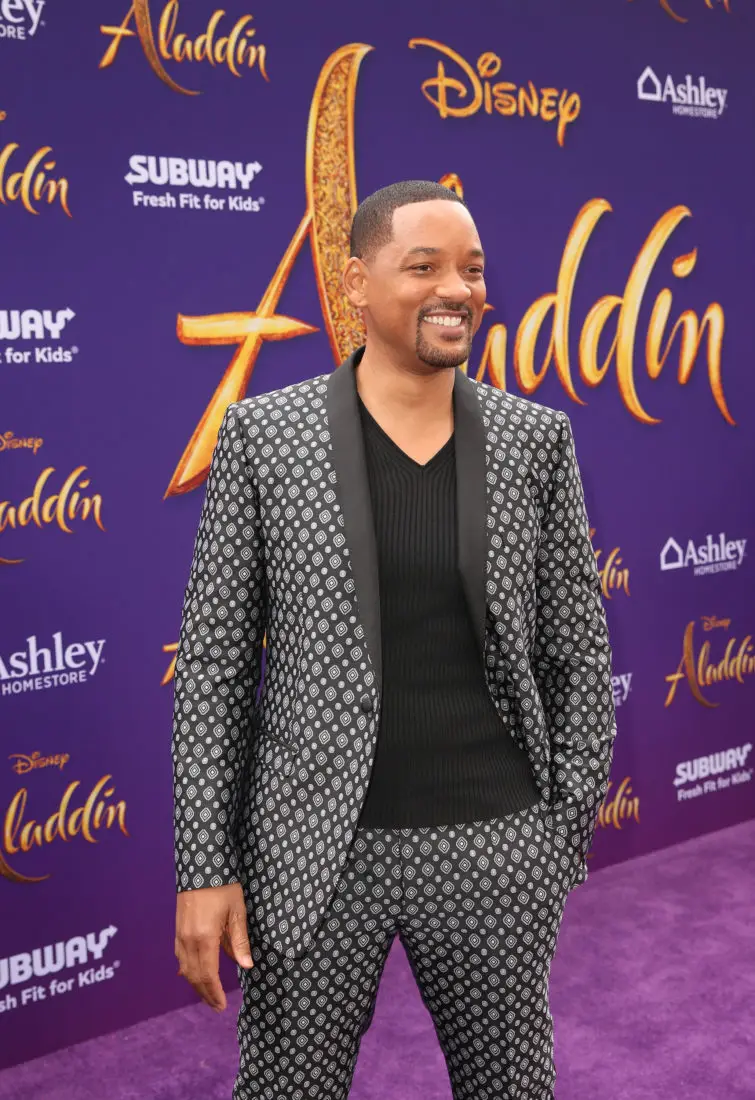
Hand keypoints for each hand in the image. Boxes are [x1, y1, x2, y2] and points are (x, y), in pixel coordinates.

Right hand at [175, 882, 253, 1011]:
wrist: (202, 865)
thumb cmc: (224, 886)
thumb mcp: (237, 912)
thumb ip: (240, 941)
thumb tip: (246, 966)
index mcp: (204, 938)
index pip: (208, 975)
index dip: (214, 992)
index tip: (222, 1005)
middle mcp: (188, 940)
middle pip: (194, 976)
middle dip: (205, 993)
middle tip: (216, 1006)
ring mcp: (180, 934)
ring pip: (185, 968)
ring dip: (196, 983)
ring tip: (208, 994)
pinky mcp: (178, 928)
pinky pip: (180, 956)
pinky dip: (188, 969)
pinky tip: (194, 973)